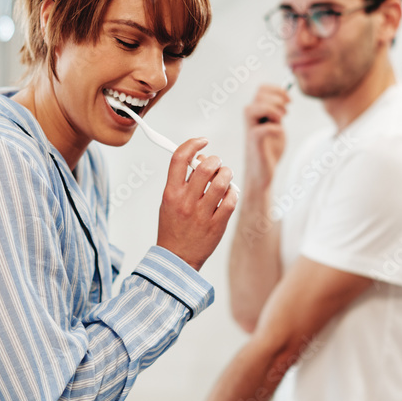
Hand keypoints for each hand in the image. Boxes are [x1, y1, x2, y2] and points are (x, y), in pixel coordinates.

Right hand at [157, 137, 236, 270]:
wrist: (177, 259)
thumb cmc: (173, 227)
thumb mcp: (168, 201)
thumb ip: (181, 181)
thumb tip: (199, 159)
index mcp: (171, 193)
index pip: (179, 158)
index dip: (193, 144)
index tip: (203, 142)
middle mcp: (186, 202)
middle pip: (206, 167)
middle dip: (215, 160)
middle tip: (216, 165)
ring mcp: (202, 213)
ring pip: (222, 181)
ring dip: (227, 174)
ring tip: (225, 178)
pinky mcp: (217, 224)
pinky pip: (231, 199)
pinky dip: (233, 192)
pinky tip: (229, 194)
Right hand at [243, 84, 288, 190]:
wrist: (263, 173)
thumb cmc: (269, 150)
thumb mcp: (277, 126)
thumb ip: (277, 113)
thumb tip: (285, 97)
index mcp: (256, 112)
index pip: (262, 89)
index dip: (277, 90)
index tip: (289, 101)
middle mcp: (250, 119)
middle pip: (259, 95)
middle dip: (277, 100)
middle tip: (286, 113)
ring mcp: (250, 131)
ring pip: (253, 108)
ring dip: (272, 111)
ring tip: (280, 121)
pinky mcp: (254, 144)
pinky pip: (261, 130)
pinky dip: (275, 128)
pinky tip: (279, 133)